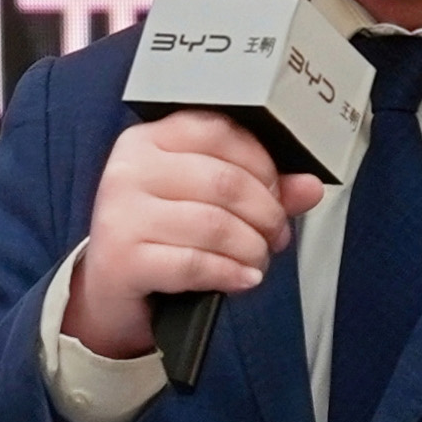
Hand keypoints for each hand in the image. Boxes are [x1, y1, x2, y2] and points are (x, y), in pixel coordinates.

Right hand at [62, 111, 328, 360]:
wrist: (111, 290)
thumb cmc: (162, 237)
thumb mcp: (207, 204)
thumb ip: (259, 189)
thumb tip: (310, 186)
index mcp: (148, 140)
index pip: (218, 132)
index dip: (262, 163)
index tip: (277, 192)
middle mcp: (129, 169)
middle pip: (223, 181)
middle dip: (266, 214)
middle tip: (276, 236)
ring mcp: (120, 214)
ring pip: (214, 225)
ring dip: (252, 249)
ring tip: (258, 261)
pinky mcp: (122, 259)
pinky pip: (194, 264)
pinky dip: (230, 274)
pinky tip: (243, 280)